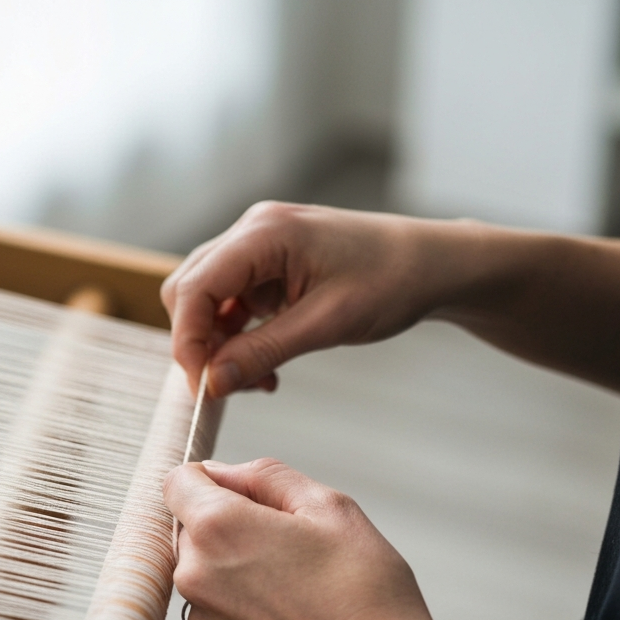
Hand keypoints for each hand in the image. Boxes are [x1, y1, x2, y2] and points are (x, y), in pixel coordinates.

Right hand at [161, 201, 481, 396]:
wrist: (432, 265)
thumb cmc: (392, 280)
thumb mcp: (326, 324)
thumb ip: (263, 352)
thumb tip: (212, 383)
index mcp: (264, 233)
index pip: (194, 288)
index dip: (188, 342)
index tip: (202, 386)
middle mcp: (252, 232)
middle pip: (189, 291)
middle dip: (199, 344)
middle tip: (225, 387)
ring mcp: (258, 248)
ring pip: (207, 302)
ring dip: (220, 346)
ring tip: (256, 381)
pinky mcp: (268, 268)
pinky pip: (232, 306)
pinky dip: (238, 340)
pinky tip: (265, 367)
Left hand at [163, 457, 449, 619]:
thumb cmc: (365, 591)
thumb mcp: (329, 506)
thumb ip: (264, 476)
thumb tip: (220, 473)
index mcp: (217, 527)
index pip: (177, 481)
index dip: (213, 479)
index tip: (250, 497)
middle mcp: (193, 574)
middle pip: (191, 528)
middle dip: (229, 525)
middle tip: (292, 546)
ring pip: (203, 571)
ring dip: (234, 568)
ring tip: (295, 587)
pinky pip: (214, 611)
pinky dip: (241, 607)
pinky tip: (287, 618)